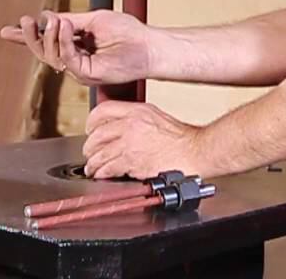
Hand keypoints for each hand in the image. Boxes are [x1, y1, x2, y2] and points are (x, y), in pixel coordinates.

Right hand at [0, 10, 154, 85]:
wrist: (147, 45)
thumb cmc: (127, 31)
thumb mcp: (93, 19)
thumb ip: (70, 20)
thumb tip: (47, 17)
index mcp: (74, 44)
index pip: (46, 41)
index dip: (27, 37)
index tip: (8, 31)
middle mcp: (74, 58)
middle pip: (43, 51)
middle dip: (31, 37)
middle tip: (25, 22)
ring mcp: (79, 68)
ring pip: (51, 57)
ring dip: (49, 36)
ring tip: (56, 21)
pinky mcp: (87, 74)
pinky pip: (67, 59)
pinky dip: (64, 42)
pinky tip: (67, 27)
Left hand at [83, 101, 206, 179]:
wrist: (195, 151)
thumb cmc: (182, 138)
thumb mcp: (157, 117)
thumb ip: (136, 119)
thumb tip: (120, 128)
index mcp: (137, 111)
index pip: (103, 110)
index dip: (91, 121)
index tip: (89, 129)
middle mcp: (131, 125)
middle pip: (97, 134)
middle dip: (90, 146)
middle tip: (90, 153)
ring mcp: (130, 143)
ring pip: (99, 153)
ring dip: (93, 163)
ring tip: (93, 167)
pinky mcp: (132, 161)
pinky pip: (108, 168)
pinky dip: (102, 172)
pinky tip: (102, 174)